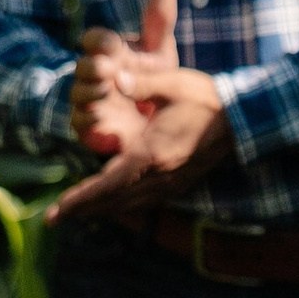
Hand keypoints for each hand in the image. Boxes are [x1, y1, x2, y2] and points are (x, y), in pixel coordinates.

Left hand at [50, 0, 230, 224]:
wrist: (244, 119)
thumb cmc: (208, 98)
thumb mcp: (173, 83)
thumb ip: (140, 84)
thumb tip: (114, 78)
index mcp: (154, 153)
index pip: (108, 183)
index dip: (80, 199)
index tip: (56, 211)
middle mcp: (160, 175)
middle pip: (114, 201)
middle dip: (83, 209)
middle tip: (54, 218)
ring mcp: (171, 182)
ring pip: (128, 204)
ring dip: (100, 209)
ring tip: (75, 211)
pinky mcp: (179, 182)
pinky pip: (144, 200)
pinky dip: (122, 203)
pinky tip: (111, 201)